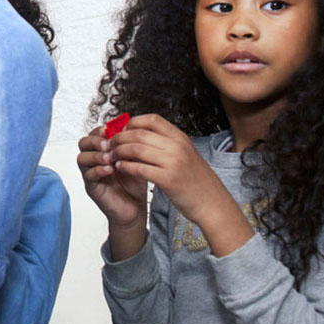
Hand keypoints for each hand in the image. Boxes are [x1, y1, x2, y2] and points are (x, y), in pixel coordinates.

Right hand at [77, 125, 147, 229]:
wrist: (135, 208)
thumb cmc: (134, 184)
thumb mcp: (135, 159)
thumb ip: (129, 146)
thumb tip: (129, 128)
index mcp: (102, 151)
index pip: (93, 134)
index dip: (99, 130)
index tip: (109, 130)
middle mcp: (93, 161)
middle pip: (82, 143)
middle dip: (94, 141)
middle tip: (107, 144)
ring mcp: (90, 174)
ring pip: (82, 158)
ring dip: (95, 155)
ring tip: (110, 158)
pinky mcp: (92, 188)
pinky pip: (88, 176)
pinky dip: (98, 170)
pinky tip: (110, 170)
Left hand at [107, 113, 253, 256]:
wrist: (213, 204)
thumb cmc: (197, 181)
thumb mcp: (186, 154)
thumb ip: (167, 143)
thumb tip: (141, 134)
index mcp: (181, 138)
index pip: (151, 119)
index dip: (132, 122)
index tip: (121, 129)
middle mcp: (177, 146)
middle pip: (139, 133)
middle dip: (120, 137)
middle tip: (109, 143)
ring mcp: (173, 162)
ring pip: (136, 148)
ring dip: (119, 151)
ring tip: (111, 155)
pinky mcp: (168, 180)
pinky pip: (138, 168)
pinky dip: (124, 166)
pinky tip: (119, 168)